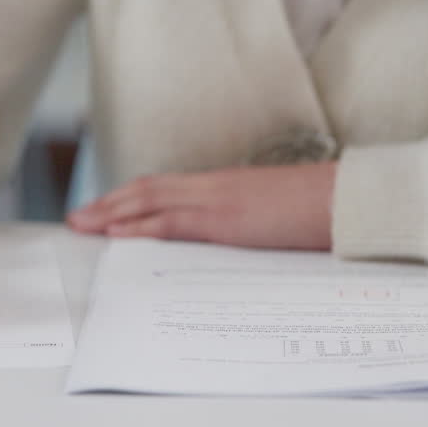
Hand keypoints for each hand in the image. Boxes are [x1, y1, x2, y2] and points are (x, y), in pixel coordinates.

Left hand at [65, 163, 336, 249]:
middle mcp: (216, 185)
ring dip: (112, 213)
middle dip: (110, 204)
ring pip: (151, 201)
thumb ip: (251, 223)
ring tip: (82, 226)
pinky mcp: (226, 219)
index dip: (133, 198)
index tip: (108, 209)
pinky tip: (115, 235)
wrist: (349, 201)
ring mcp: (219, 198)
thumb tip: (239, 241)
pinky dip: (139, 228)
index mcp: (227, 185)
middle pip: (149, 190)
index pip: (168, 188)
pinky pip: (172, 223)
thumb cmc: (324, 210)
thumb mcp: (278, 215)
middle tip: (77, 218)